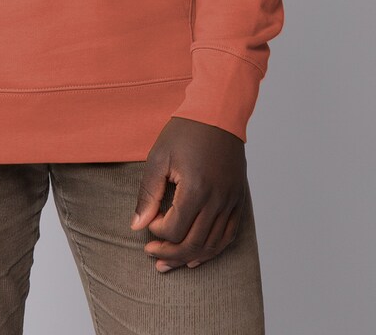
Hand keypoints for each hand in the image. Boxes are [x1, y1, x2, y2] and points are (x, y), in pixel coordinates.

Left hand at [130, 116, 247, 270]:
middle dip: (169, 253)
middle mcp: (217, 199)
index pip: (174, 229)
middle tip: (151, 253)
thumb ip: (148, 194)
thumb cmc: (185, 132)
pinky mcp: (238, 200)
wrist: (218, 113)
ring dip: (189, 258)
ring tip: (169, 262)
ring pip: (212, 245)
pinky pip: (229, 236)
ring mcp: (231, 201)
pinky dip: (212, 250)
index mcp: (196, 188)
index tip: (148, 223)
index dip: (156, 232)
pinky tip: (196, 256)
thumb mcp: (158, 158)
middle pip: (193, 243)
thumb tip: (137, 226)